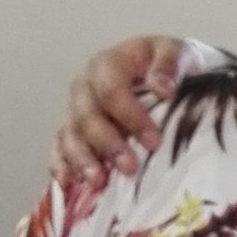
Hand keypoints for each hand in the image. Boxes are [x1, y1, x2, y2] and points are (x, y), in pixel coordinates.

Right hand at [50, 36, 182, 184]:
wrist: (163, 74)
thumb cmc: (170, 67)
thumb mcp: (178, 53)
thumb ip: (170, 63)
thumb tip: (163, 86)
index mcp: (109, 63)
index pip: (111, 89)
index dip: (130, 116)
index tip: (153, 141)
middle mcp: (86, 86)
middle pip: (87, 114)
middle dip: (107, 143)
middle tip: (130, 168)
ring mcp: (76, 109)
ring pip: (70, 133)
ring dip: (82, 159)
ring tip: (100, 182)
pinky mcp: (72, 130)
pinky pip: (59, 147)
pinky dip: (61, 164)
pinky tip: (67, 183)